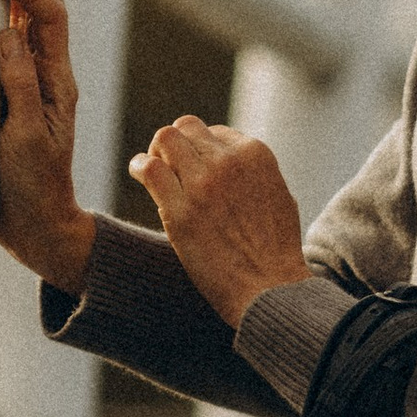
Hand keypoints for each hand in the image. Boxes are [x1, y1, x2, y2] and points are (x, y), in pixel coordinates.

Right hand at [0, 0, 94, 292]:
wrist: (34, 228)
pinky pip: (4, 55)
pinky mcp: (6, 103)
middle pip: (44, 13)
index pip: (51, 20)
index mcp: (56, 82)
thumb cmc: (32, 186)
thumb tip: (7, 33)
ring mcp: (26, 89)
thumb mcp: (27, 137)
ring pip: (25, 29)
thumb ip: (20, 85)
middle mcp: (45, 78)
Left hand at [130, 115, 306, 328]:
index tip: (193, 168)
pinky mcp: (181, 211)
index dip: (199, 149)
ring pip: (165, 139)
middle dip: (175, 144)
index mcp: (255, 155)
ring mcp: (204, 184)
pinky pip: (150, 170)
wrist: (271, 288)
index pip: (213, 132)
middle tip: (168, 166)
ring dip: (155, 152)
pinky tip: (139, 175)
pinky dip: (140, 167)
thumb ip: (253, 173)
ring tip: (151, 169)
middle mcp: (229, 162)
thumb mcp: (277, 196)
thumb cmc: (276, 251)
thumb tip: (230, 162)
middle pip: (186, 128)